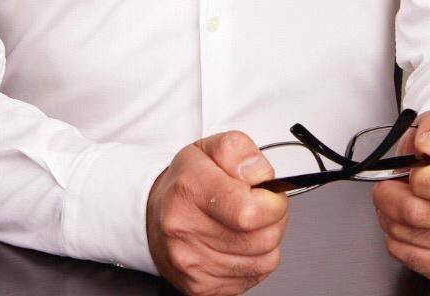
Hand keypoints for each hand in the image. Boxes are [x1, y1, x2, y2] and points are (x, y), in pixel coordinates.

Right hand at [146, 129, 287, 294]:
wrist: (155, 215)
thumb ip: (240, 150)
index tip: (268, 193)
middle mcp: (185, 229)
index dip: (272, 201)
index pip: (250, 211)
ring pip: (264, 260)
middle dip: (273, 219)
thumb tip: (261, 175)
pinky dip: (254, 259)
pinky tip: (237, 243)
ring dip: (265, 240)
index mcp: (190, 188)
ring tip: (246, 223)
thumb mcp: (210, 148)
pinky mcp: (200, 287)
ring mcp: (191, 263)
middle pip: (263, 237)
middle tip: (258, 205)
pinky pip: (254, 277)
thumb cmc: (186, 182)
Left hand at [372, 110, 429, 281]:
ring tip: (402, 197)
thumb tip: (429, 145)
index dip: (421, 179)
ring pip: (404, 235)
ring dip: (389, 214)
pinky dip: (394, 235)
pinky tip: (406, 220)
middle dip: (390, 193)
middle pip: (417, 215)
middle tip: (394, 181)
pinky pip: (404, 254)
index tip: (414, 170)